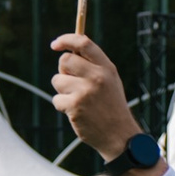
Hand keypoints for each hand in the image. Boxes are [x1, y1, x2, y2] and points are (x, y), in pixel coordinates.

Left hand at [49, 32, 142, 161]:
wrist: (119, 136)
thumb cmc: (111, 106)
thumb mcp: (110, 81)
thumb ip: (93, 66)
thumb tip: (66, 51)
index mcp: (107, 68)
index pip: (84, 43)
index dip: (66, 40)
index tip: (55, 44)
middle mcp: (97, 77)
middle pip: (65, 60)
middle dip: (63, 71)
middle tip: (73, 83)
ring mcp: (86, 91)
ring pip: (57, 80)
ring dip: (62, 91)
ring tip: (78, 101)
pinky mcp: (75, 106)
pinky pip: (57, 99)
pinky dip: (63, 106)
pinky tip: (77, 112)